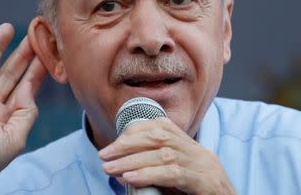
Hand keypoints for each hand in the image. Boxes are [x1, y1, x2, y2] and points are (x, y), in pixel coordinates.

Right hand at [0, 24, 46, 194]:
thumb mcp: (16, 137)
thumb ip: (27, 110)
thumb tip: (31, 86)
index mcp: (7, 116)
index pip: (25, 86)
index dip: (36, 68)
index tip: (48, 50)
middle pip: (10, 72)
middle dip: (22, 53)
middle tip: (33, 34)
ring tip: (10, 28)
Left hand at [99, 118, 235, 194]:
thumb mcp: (175, 179)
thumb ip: (154, 170)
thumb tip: (122, 171)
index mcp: (190, 146)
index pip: (160, 127)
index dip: (133, 132)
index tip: (113, 146)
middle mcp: (198, 152)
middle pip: (159, 137)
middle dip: (127, 144)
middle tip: (104, 155)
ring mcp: (204, 166)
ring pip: (163, 154)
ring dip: (132, 160)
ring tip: (110, 169)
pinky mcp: (206, 183)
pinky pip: (175, 174)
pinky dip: (149, 174)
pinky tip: (131, 178)